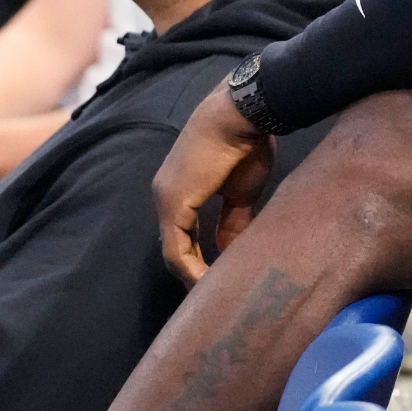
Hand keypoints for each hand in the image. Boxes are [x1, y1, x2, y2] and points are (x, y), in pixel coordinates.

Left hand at [153, 85, 275, 285]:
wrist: (241, 116)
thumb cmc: (246, 144)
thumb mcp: (242, 191)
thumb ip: (233, 220)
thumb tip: (230, 249)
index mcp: (181, 190)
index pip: (184, 235)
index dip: (201, 258)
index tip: (221, 278)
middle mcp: (165, 195)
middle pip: (176, 246)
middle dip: (196, 271)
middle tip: (216, 294)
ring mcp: (166, 200)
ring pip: (173, 252)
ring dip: (194, 275)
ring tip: (215, 294)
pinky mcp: (173, 205)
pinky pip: (176, 249)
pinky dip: (192, 269)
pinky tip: (210, 282)